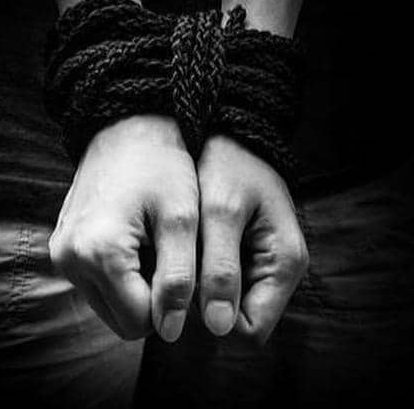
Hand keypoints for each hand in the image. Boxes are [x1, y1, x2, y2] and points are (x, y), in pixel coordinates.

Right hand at [49, 114, 198, 340]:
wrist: (126, 128)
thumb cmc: (161, 166)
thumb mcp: (182, 219)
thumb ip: (179, 279)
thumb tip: (171, 333)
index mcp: (99, 253)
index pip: (140, 322)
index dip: (172, 307)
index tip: (188, 272)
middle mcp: (69, 259)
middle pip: (121, 320)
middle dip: (152, 302)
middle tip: (172, 259)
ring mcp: (61, 255)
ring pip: (108, 306)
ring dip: (136, 290)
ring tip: (154, 248)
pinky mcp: (61, 249)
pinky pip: (95, 285)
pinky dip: (120, 277)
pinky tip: (136, 242)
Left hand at [197, 135, 308, 343]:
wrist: (224, 132)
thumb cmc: (226, 165)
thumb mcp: (220, 212)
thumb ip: (221, 268)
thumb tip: (220, 329)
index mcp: (283, 265)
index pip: (250, 329)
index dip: (213, 318)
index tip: (186, 284)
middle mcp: (276, 272)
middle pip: (233, 320)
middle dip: (202, 302)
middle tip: (179, 260)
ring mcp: (257, 266)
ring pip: (220, 304)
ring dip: (195, 287)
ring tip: (178, 249)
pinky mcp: (238, 257)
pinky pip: (212, 283)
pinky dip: (193, 271)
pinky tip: (179, 246)